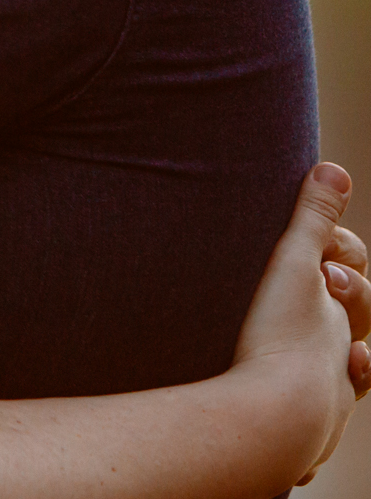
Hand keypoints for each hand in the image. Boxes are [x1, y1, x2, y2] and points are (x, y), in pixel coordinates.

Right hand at [230, 163, 370, 486]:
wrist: (274, 422)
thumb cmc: (283, 343)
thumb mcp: (296, 267)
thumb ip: (313, 220)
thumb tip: (335, 170)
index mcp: (340, 330)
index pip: (353, 295)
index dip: (340, 274)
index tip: (317, 266)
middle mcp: (339, 373)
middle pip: (354, 347)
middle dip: (347, 330)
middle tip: (314, 302)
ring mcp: (323, 412)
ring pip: (341, 397)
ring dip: (338, 385)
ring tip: (326, 371)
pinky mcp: (297, 451)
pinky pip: (308, 451)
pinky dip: (305, 450)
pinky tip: (299, 459)